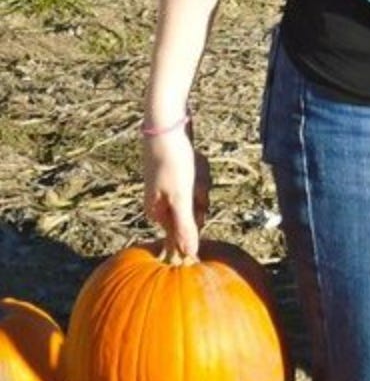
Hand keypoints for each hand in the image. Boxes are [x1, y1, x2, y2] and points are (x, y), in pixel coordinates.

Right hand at [143, 128, 210, 259]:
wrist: (165, 124)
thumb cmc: (171, 161)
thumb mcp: (180, 198)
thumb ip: (184, 227)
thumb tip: (188, 256)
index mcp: (156, 211)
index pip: (184, 229)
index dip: (195, 216)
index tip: (194, 199)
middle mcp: (162, 200)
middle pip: (194, 209)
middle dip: (200, 194)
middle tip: (192, 179)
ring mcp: (171, 185)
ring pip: (199, 192)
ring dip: (201, 179)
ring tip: (193, 164)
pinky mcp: (180, 170)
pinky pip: (198, 177)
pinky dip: (200, 168)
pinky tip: (194, 158)